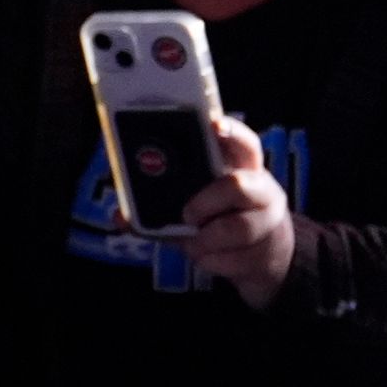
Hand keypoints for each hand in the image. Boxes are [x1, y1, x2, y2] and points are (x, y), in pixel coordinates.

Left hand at [166, 115, 293, 309]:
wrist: (263, 257)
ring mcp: (267, 222)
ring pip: (236, 228)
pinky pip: (230, 259)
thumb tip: (120, 215)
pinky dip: (211, 261)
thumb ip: (161, 207)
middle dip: (206, 201)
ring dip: (205, 240)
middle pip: (239, 186)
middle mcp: (260, 190)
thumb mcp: (197, 208)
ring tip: (195, 242)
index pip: (244, 143)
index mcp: (242, 169)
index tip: (214, 125)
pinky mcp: (265, 253)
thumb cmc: (222, 221)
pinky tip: (211, 257)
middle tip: (188, 214)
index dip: (231, 132)